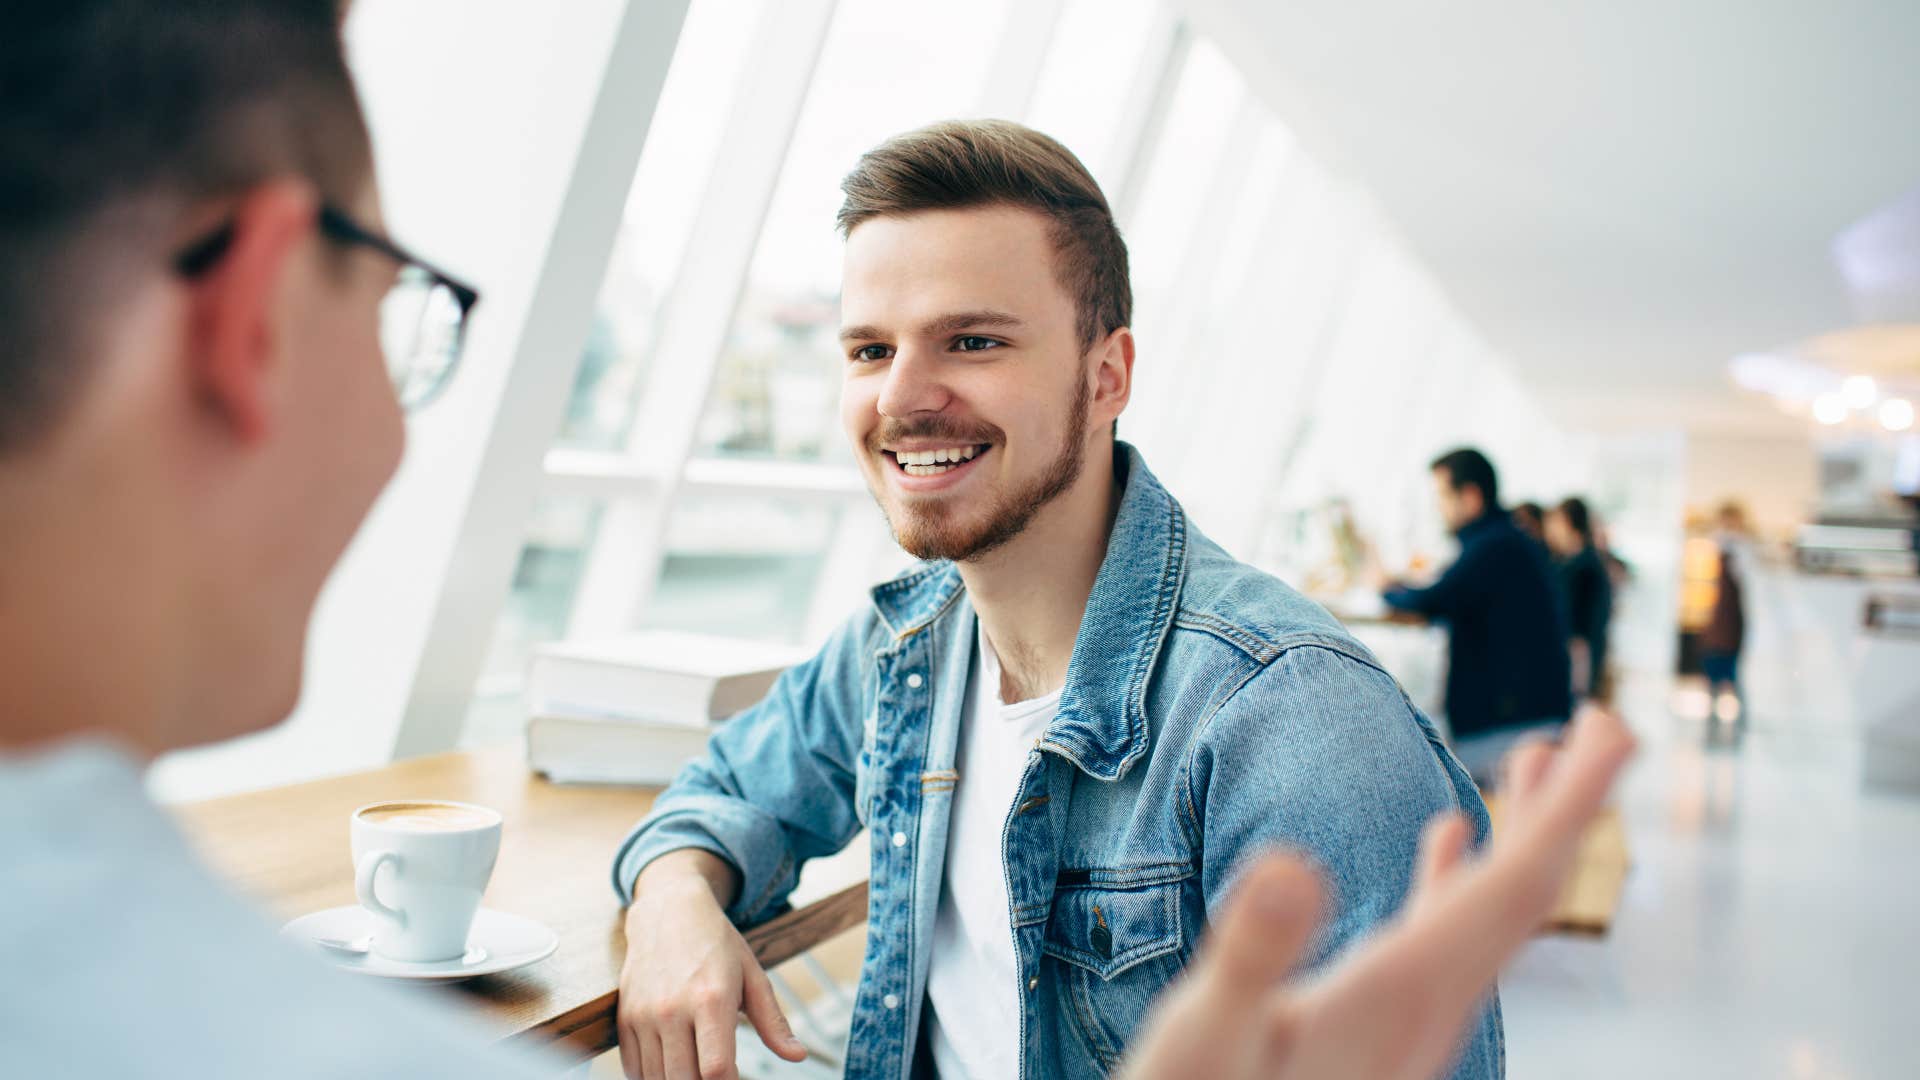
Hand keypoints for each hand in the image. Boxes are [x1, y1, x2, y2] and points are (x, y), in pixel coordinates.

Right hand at [616, 857, 808, 1079]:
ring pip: (657, 1079)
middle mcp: (672, 1009)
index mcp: (711, 999)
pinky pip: (633, 1068)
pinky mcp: (625, 1017)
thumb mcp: (752, 975)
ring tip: (696, 1068)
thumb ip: (773, 1021)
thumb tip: (798, 1056)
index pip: (717, 1069)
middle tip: (718, 1073)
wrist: (669, 911)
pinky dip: (652, 1077)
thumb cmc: (716, 944)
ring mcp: (644, 1015)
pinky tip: (672, 1065)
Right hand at [1120, 703, 1634, 1079]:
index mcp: (1400, 994)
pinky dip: (1458, 874)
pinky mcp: (1378, 1024)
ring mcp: (1407, 1020)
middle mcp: (1424, 1008)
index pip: (1513, 886)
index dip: (1570, 805)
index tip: (1615, 727)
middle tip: (1604, 724)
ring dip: (1520, 832)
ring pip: (1488, 913)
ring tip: (1535, 760)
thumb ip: (1253, 955)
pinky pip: (1445, 933)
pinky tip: (1447, 840)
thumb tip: (1292, 864)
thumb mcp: (1209, 1035)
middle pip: (1521, 895)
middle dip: (1567, 806)